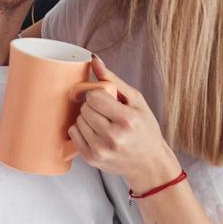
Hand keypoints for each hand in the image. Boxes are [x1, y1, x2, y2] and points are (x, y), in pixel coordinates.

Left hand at [67, 56, 179, 189]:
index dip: (99, 96)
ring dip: (87, 118)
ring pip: (77, 120)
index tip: (106, 100)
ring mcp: (101, 150)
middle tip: (106, 113)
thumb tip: (93, 60)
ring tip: (103, 123)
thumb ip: (113, 80)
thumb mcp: (136, 101)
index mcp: (127, 120)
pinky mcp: (91, 158)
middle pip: (85, 108)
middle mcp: (113, 137)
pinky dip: (81, 130)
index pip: (94, 97)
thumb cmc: (145, 130)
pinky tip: (96, 133)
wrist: (149, 163)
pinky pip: (73, 133)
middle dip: (93, 107)